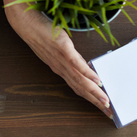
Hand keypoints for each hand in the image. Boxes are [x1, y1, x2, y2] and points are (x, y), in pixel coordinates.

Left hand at [5, 3, 113, 117]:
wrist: (26, 24)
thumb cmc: (41, 35)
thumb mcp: (57, 50)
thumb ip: (70, 59)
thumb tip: (85, 65)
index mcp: (60, 69)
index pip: (78, 88)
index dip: (91, 99)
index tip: (104, 109)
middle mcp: (61, 67)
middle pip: (81, 88)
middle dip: (96, 102)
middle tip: (110, 113)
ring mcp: (61, 59)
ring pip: (79, 79)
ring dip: (93, 92)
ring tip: (106, 101)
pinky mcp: (63, 48)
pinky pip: (76, 63)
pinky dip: (87, 73)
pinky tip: (97, 80)